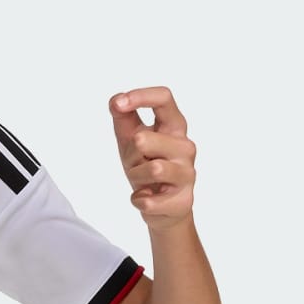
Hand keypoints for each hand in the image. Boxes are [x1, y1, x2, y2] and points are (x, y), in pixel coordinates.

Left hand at [110, 87, 196, 232]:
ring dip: (136, 176)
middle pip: (144, 139)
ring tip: (142, 181)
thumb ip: (124, 117)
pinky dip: (138, 201)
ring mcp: (187, 174)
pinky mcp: (184, 201)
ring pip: (154, 169)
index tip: (118, 104)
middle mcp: (186, 146)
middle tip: (136, 163)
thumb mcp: (130, 139)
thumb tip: (116, 100)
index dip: (140, 97)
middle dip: (130, 153)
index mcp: (174, 126)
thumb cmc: (146, 167)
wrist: (160, 207)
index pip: (164, 99)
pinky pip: (148, 201)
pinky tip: (146, 198)